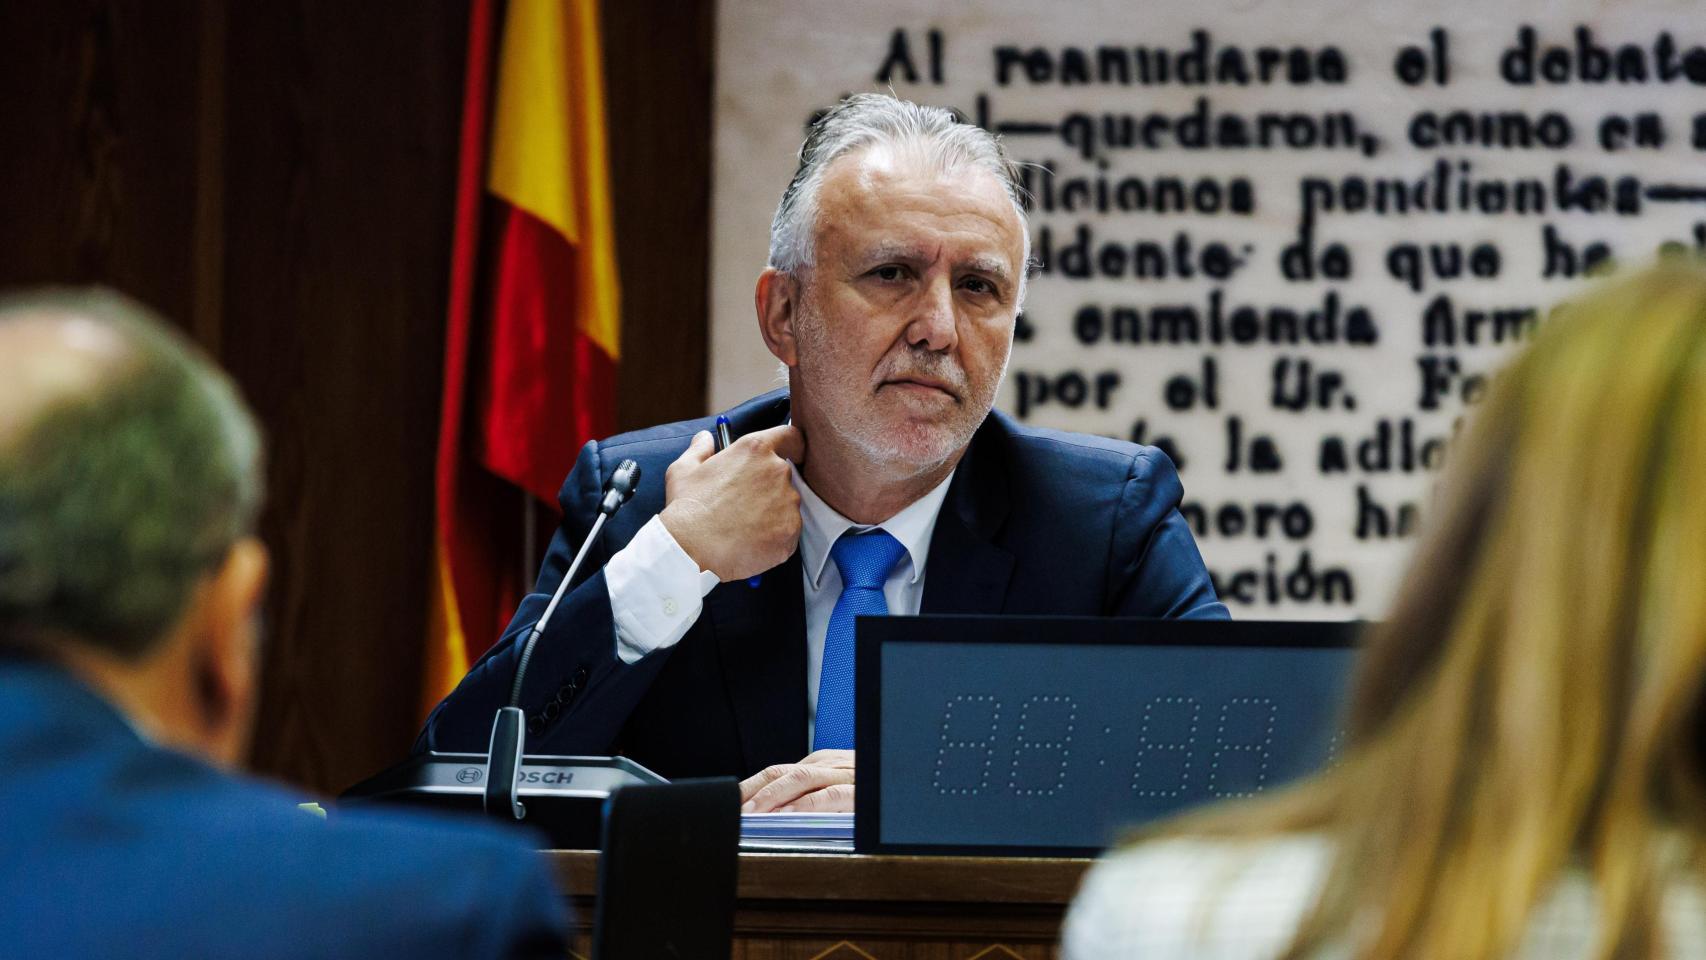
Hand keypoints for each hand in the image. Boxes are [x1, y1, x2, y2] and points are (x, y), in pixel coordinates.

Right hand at [659, 423, 804, 580]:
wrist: (692, 550)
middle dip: (769, 486)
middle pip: (785, 475)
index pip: (791, 437)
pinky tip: (750, 541)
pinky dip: (774, 537)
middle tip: (745, 503)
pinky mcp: (790, 530)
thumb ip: (700, 449)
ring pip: (787, 505)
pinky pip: (788, 531)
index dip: (792, 446)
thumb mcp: (684, 470)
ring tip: (743, 526)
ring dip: (772, 513)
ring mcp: (788, 502)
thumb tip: (705, 439)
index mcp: (755, 450)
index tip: (790, 454)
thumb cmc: (687, 509)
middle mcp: (777, 471)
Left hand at [739, 749, 854, 812]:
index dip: (750, 787)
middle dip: (753, 791)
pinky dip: (807, 804)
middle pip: (781, 773)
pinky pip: (829, 795)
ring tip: (753, 813)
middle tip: (735, 810)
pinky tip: (789, 813)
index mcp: (816, 765)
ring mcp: (840, 775)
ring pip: (800, 779)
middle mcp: (824, 766)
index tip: (732, 804)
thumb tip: (774, 815)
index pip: (775, 773)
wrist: (903, 778)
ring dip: (772, 796)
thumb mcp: (834, 787)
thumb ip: (807, 797)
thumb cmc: (864, 788)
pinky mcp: (856, 791)